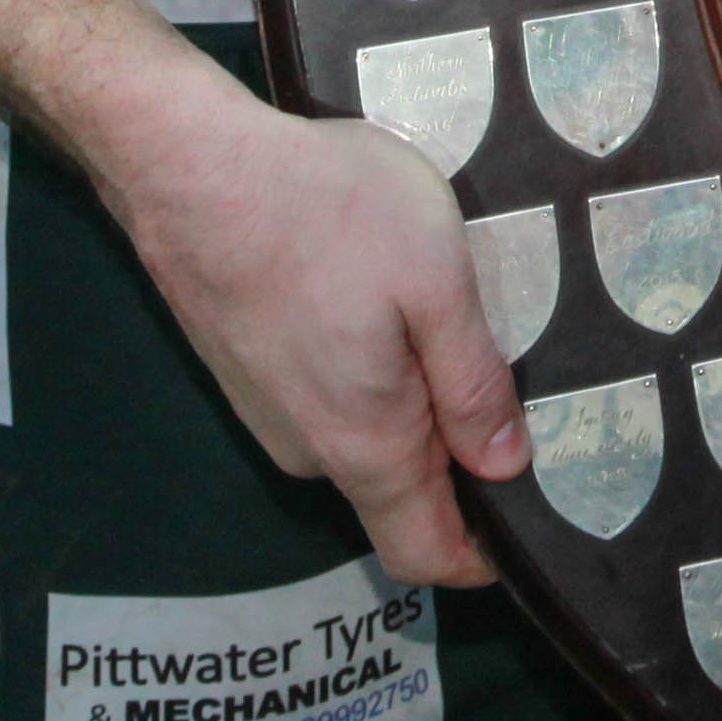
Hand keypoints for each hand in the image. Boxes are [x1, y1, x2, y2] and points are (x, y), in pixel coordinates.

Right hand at [100, 84, 526, 591]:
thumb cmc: (329, 214)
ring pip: (359, 439)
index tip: (531, 514)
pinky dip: (363, 372)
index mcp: (366, 445)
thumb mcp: (437, 283)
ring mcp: (266, 410)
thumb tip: (506, 467)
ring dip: (408, 404)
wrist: (191, 166)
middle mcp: (308, 448)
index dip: (481, 554)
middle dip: (455, 459)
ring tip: (440, 318)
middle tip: (506, 379)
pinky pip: (322, 398)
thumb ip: (473, 384)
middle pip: (397, 493)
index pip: (424, 553)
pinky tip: (374, 297)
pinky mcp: (242, 369)